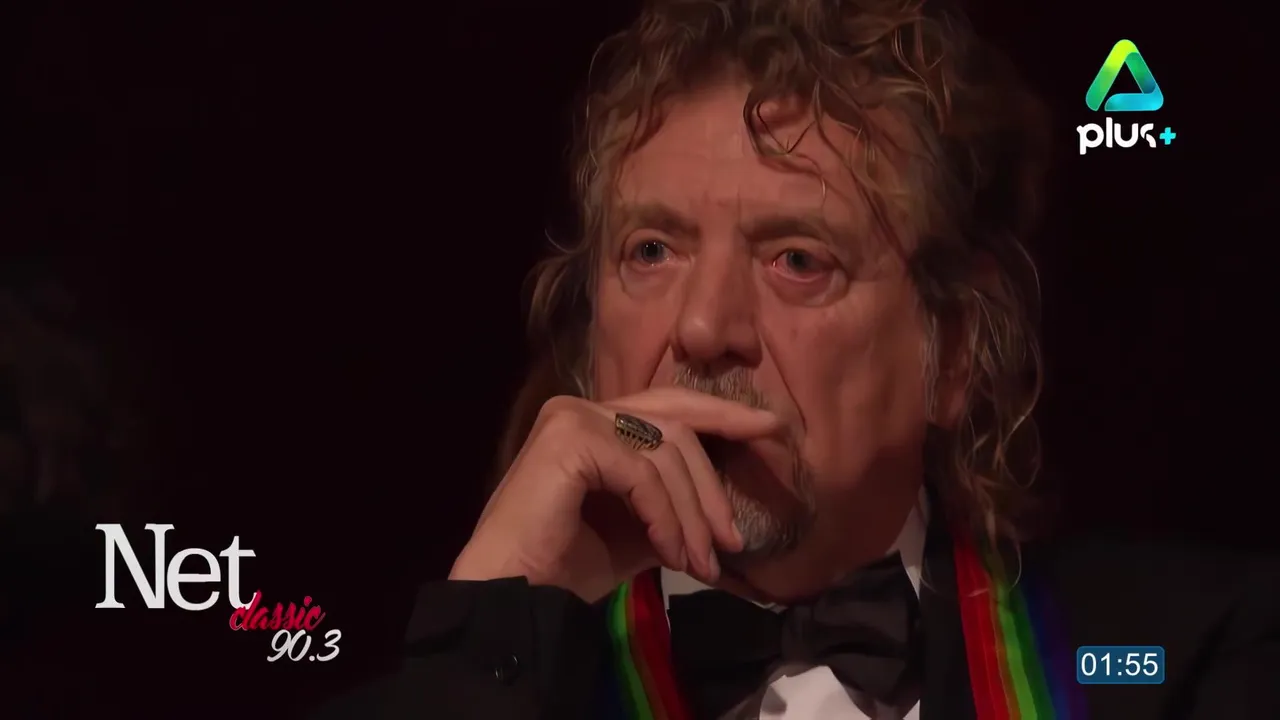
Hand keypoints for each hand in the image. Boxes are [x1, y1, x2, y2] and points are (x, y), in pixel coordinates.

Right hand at [449, 388, 780, 602]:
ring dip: (693, 515)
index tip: (772, 430)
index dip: (723, 414)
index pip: (670, 408)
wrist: (513, 597)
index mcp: (593, 422)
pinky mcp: (570, 439)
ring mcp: (573, 418)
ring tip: (701, 564)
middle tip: (734, 540)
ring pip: (666, 452)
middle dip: (713, 483)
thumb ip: (670, 507)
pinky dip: (666, 517)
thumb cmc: (564, 567)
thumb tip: (718, 515)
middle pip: (676, 426)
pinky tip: (670, 555)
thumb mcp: (635, 532)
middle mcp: (581, 408)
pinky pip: (643, 474)